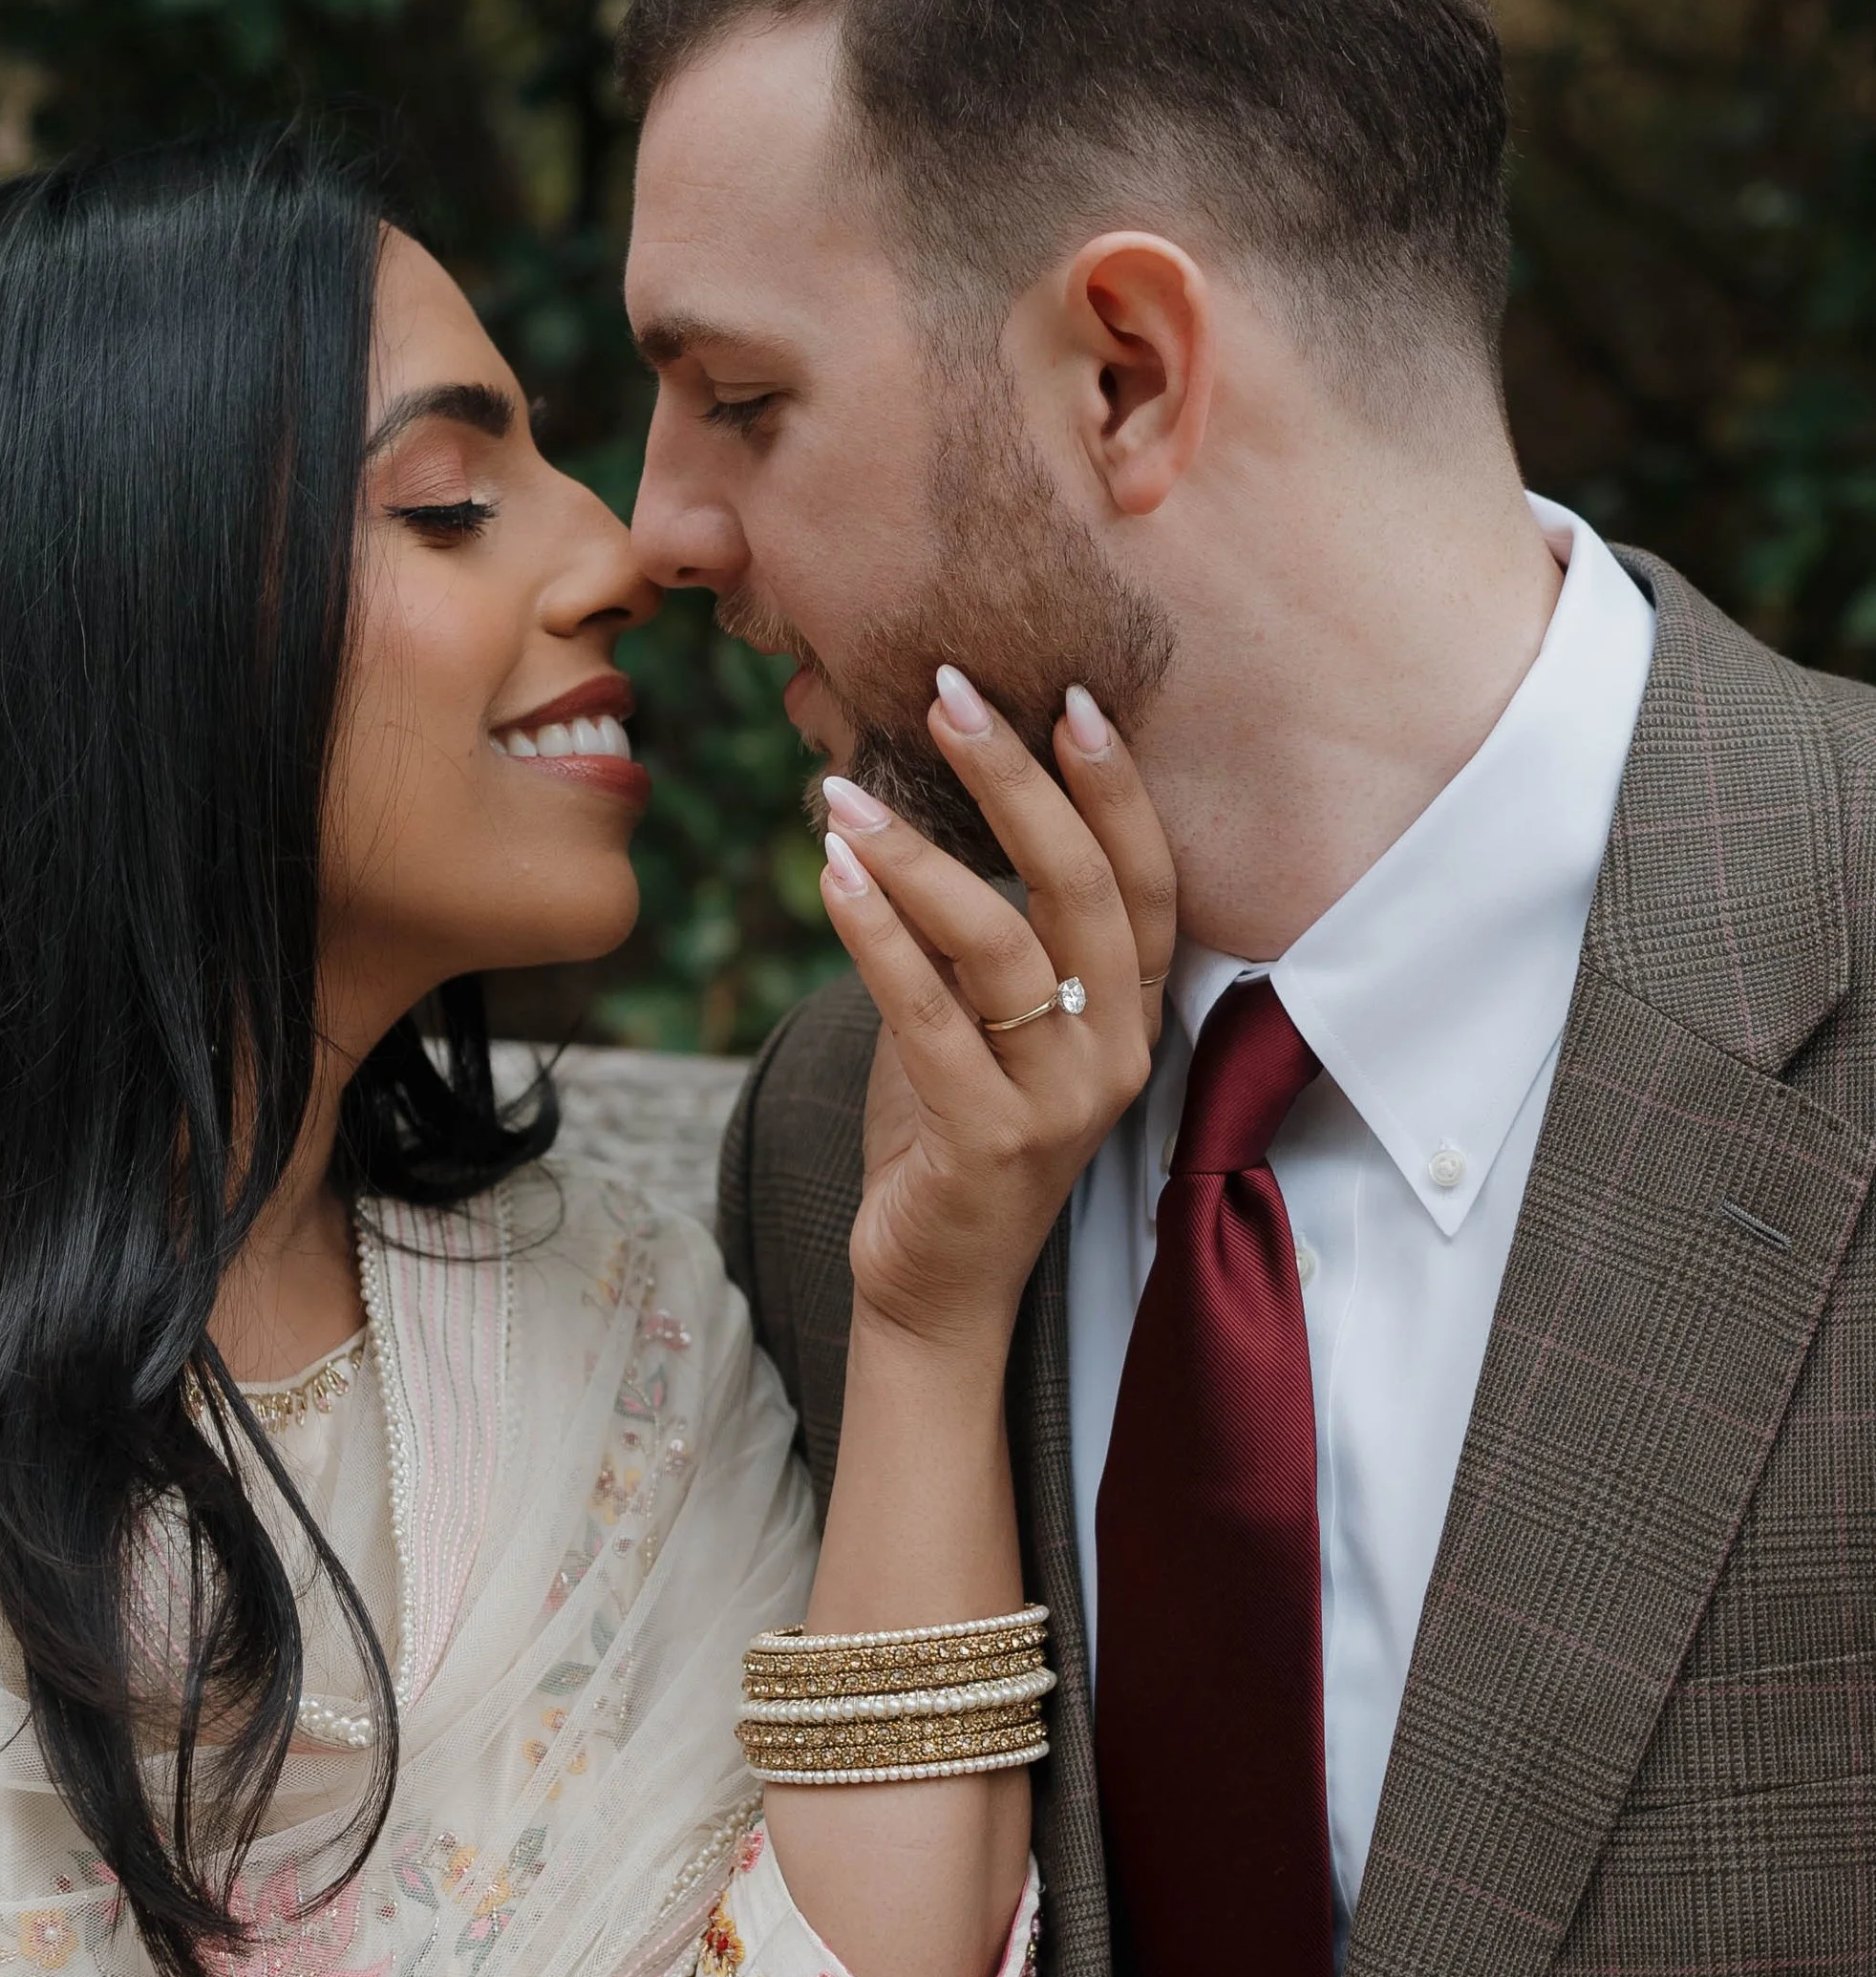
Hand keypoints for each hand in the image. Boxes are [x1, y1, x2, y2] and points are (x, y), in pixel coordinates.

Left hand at [818, 672, 1175, 1352]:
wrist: (933, 1281)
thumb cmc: (949, 1126)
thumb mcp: (976, 1013)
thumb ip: (975, 925)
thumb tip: (908, 790)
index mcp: (1130, 1011)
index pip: (1146, 879)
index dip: (1115, 787)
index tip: (1067, 695)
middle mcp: (1115, 1051)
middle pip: (1081, 888)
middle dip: (1016, 781)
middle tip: (948, 696)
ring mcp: (1061, 1102)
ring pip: (1001, 944)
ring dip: (917, 854)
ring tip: (840, 793)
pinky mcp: (990, 1143)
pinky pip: (929, 1014)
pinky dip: (876, 934)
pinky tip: (830, 874)